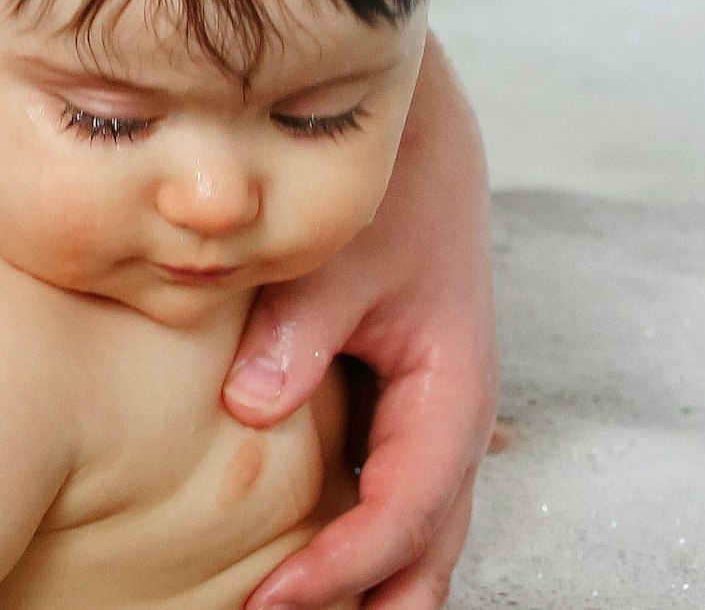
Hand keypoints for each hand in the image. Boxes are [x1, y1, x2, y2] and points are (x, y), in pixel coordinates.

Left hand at [227, 35, 497, 609]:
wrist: (419, 141)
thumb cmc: (386, 194)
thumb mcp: (339, 256)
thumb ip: (297, 333)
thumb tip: (250, 407)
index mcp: (451, 390)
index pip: (400, 511)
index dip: (339, 565)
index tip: (271, 599)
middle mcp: (453, 415)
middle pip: (428, 545)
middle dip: (375, 602)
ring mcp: (432, 412)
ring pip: (419, 527)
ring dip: (378, 583)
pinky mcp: (402, 400)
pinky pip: (393, 488)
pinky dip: (366, 535)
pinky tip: (312, 562)